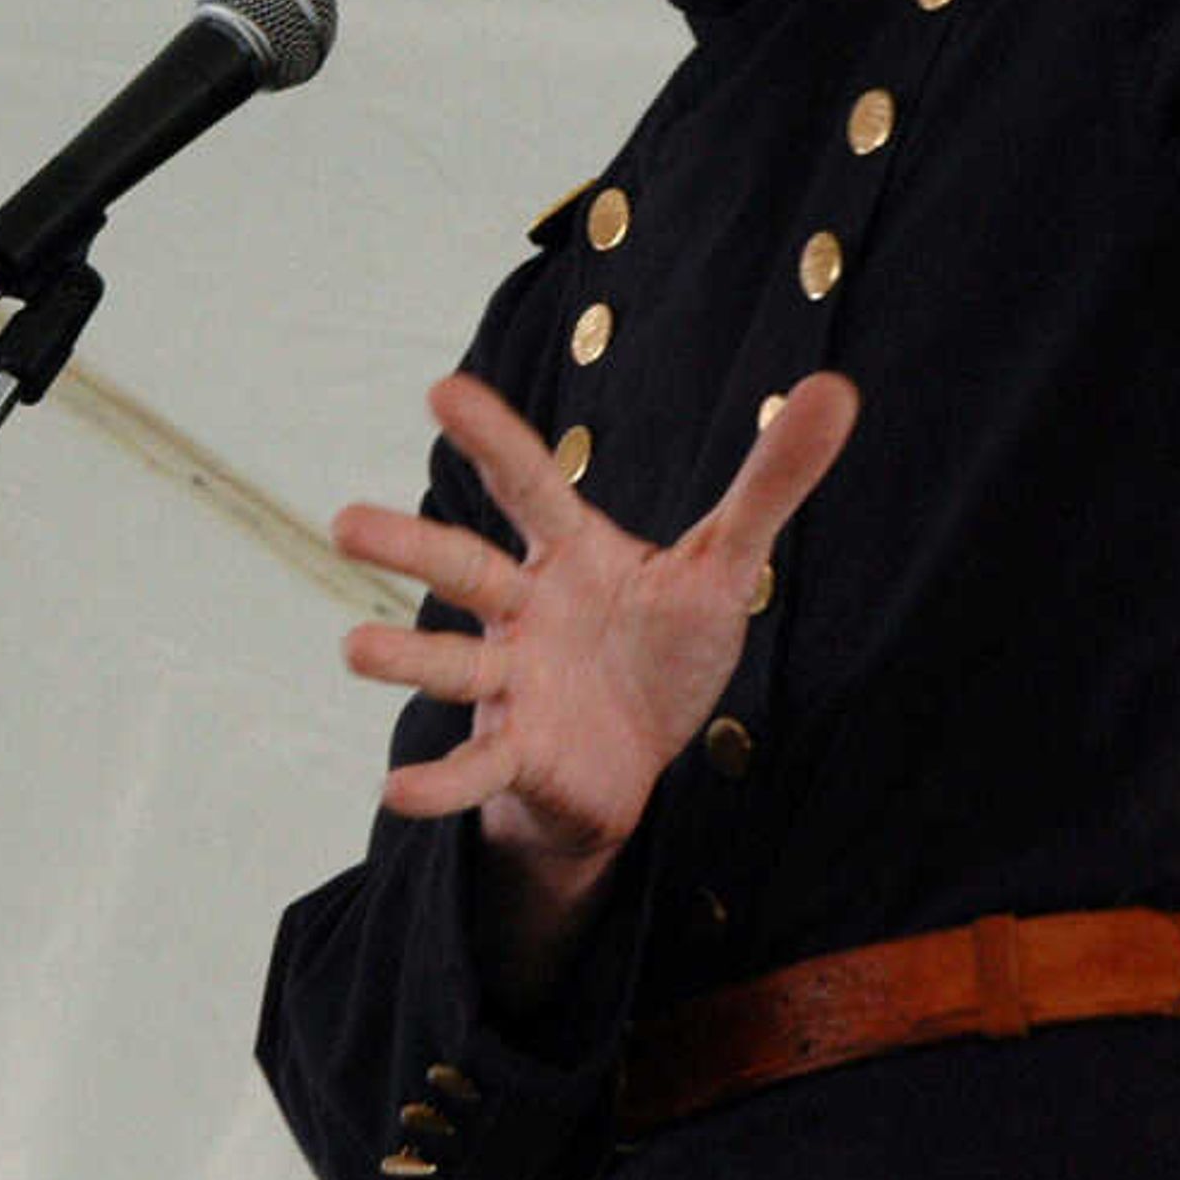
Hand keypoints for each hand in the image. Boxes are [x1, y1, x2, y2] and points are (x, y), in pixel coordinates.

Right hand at [334, 370, 857, 928]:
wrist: (637, 754)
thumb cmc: (663, 644)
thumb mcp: (726, 563)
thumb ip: (771, 480)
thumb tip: (837, 387)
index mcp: (570, 553)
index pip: (528, 484)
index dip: (492, 439)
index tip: (443, 389)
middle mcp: (523, 610)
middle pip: (463, 570)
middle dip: (406, 547)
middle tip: (342, 524)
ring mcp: (512, 683)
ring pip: (452, 665)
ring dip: (405, 660)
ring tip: (353, 651)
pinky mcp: (520, 753)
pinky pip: (476, 766)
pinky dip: (440, 782)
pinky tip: (397, 792)